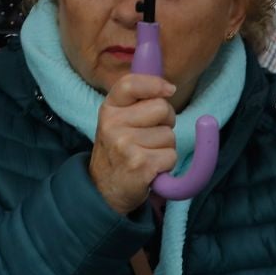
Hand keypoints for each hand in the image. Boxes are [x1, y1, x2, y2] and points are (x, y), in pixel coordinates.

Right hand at [87, 72, 178, 214]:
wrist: (104, 190)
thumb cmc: (119, 151)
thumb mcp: (118, 121)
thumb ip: (137, 100)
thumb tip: (168, 86)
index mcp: (109, 109)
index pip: (130, 84)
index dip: (155, 84)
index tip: (168, 90)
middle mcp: (113, 125)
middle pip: (162, 108)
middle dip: (166, 122)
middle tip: (150, 136)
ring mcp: (125, 145)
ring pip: (169, 135)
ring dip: (165, 147)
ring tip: (146, 155)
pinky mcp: (140, 165)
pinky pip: (171, 156)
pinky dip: (166, 164)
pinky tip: (150, 169)